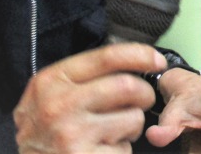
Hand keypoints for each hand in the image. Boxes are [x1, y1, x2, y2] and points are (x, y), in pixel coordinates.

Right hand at [14, 43, 165, 153]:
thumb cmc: (43, 133)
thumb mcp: (47, 96)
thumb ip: (81, 78)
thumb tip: (132, 61)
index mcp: (51, 81)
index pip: (106, 57)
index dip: (140, 55)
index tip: (157, 60)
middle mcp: (59, 105)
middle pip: (127, 86)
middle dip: (144, 94)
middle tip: (141, 102)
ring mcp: (72, 135)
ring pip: (132, 118)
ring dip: (132, 126)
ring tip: (115, 133)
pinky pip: (124, 149)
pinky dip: (121, 151)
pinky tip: (103, 152)